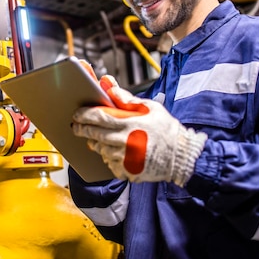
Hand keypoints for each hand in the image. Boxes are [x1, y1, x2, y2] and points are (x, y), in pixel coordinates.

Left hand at [72, 82, 206, 185]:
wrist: (182, 156)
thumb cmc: (166, 129)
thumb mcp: (149, 107)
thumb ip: (127, 99)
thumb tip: (109, 87)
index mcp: (130, 123)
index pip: (99, 117)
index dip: (84, 115)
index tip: (77, 113)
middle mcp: (125, 141)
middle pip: (95, 134)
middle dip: (82, 129)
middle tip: (76, 126)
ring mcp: (126, 158)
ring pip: (100, 150)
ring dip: (95, 143)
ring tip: (95, 138)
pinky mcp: (128, 171)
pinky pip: (110, 164)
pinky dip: (108, 157)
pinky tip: (113, 151)